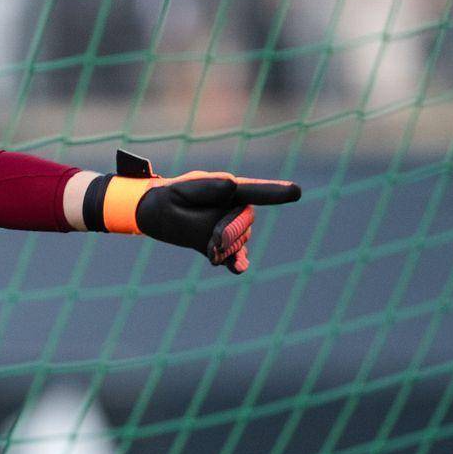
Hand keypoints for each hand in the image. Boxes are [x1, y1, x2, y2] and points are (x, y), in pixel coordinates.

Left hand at [94, 151, 303, 273]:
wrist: (156, 214)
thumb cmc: (170, 196)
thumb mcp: (184, 189)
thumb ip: (207, 189)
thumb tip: (231, 185)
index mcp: (228, 189)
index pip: (255, 191)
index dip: (275, 192)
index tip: (296, 191)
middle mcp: (234, 208)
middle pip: (242, 223)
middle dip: (227, 231)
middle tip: (204, 232)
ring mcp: (230, 229)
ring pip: (235, 241)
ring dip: (221, 246)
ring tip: (202, 241)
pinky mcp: (221, 247)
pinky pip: (234, 256)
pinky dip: (237, 262)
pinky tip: (239, 268)